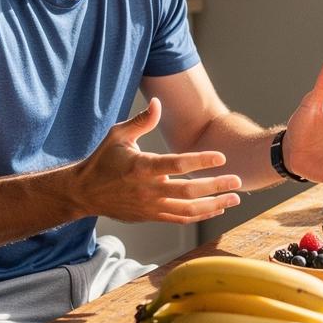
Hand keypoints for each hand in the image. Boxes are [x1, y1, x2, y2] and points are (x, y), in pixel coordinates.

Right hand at [79, 98, 241, 223]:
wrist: (85, 193)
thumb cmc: (103, 160)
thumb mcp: (118, 135)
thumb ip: (142, 120)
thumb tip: (159, 103)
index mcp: (141, 167)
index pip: (177, 165)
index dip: (202, 160)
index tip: (222, 157)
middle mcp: (148, 189)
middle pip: (189, 191)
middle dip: (216, 186)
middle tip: (237, 180)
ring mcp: (150, 206)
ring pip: (188, 210)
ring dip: (214, 205)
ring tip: (235, 198)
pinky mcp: (151, 216)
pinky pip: (180, 219)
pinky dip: (200, 215)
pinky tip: (216, 208)